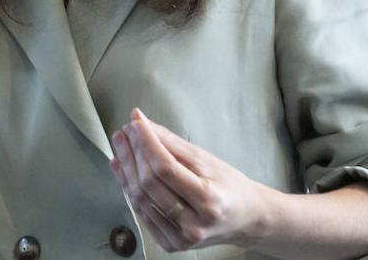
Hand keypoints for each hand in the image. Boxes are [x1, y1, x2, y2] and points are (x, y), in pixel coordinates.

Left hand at [109, 108, 275, 251]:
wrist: (246, 219)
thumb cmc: (228, 186)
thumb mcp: (206, 160)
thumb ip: (171, 143)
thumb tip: (141, 122)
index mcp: (210, 202)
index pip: (166, 169)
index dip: (147, 143)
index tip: (136, 123)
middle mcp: (195, 225)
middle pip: (150, 184)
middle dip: (133, 153)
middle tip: (124, 131)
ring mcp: (181, 239)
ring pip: (140, 198)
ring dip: (126, 168)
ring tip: (121, 144)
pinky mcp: (170, 244)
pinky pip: (141, 211)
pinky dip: (128, 187)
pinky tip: (122, 166)